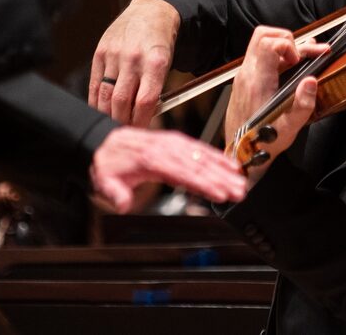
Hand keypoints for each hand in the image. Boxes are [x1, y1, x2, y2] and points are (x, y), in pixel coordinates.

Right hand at [89, 0, 179, 125]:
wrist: (150, 12)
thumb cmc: (160, 44)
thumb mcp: (167, 64)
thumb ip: (155, 90)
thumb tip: (142, 120)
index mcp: (156, 61)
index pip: (145, 101)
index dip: (141, 122)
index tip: (140, 132)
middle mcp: (134, 57)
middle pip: (122, 101)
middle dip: (122, 122)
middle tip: (124, 133)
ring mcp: (114, 54)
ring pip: (105, 95)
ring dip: (107, 115)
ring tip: (113, 125)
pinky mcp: (100, 52)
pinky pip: (94, 84)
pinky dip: (95, 102)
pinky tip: (99, 111)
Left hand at [89, 127, 246, 213]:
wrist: (106, 141)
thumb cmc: (109, 162)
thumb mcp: (105, 180)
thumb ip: (116, 193)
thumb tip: (122, 204)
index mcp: (151, 159)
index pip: (182, 173)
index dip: (202, 184)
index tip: (218, 194)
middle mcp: (166, 149)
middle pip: (198, 165)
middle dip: (221, 179)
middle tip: (239, 192)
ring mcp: (173, 144)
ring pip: (203, 157)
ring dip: (224, 170)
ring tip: (241, 182)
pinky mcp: (177, 142)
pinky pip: (200, 149)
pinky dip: (217, 156)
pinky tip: (230, 165)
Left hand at [226, 26, 326, 183]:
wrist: (239, 153)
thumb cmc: (262, 142)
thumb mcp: (288, 129)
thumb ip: (302, 105)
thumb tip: (311, 81)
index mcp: (257, 82)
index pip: (269, 43)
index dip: (289, 45)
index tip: (301, 60)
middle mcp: (247, 74)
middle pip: (263, 35)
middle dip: (288, 38)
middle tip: (306, 53)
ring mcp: (244, 76)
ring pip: (261, 44)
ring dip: (284, 46)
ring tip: (306, 55)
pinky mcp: (245, 81)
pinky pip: (260, 57)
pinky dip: (278, 56)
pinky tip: (293, 64)